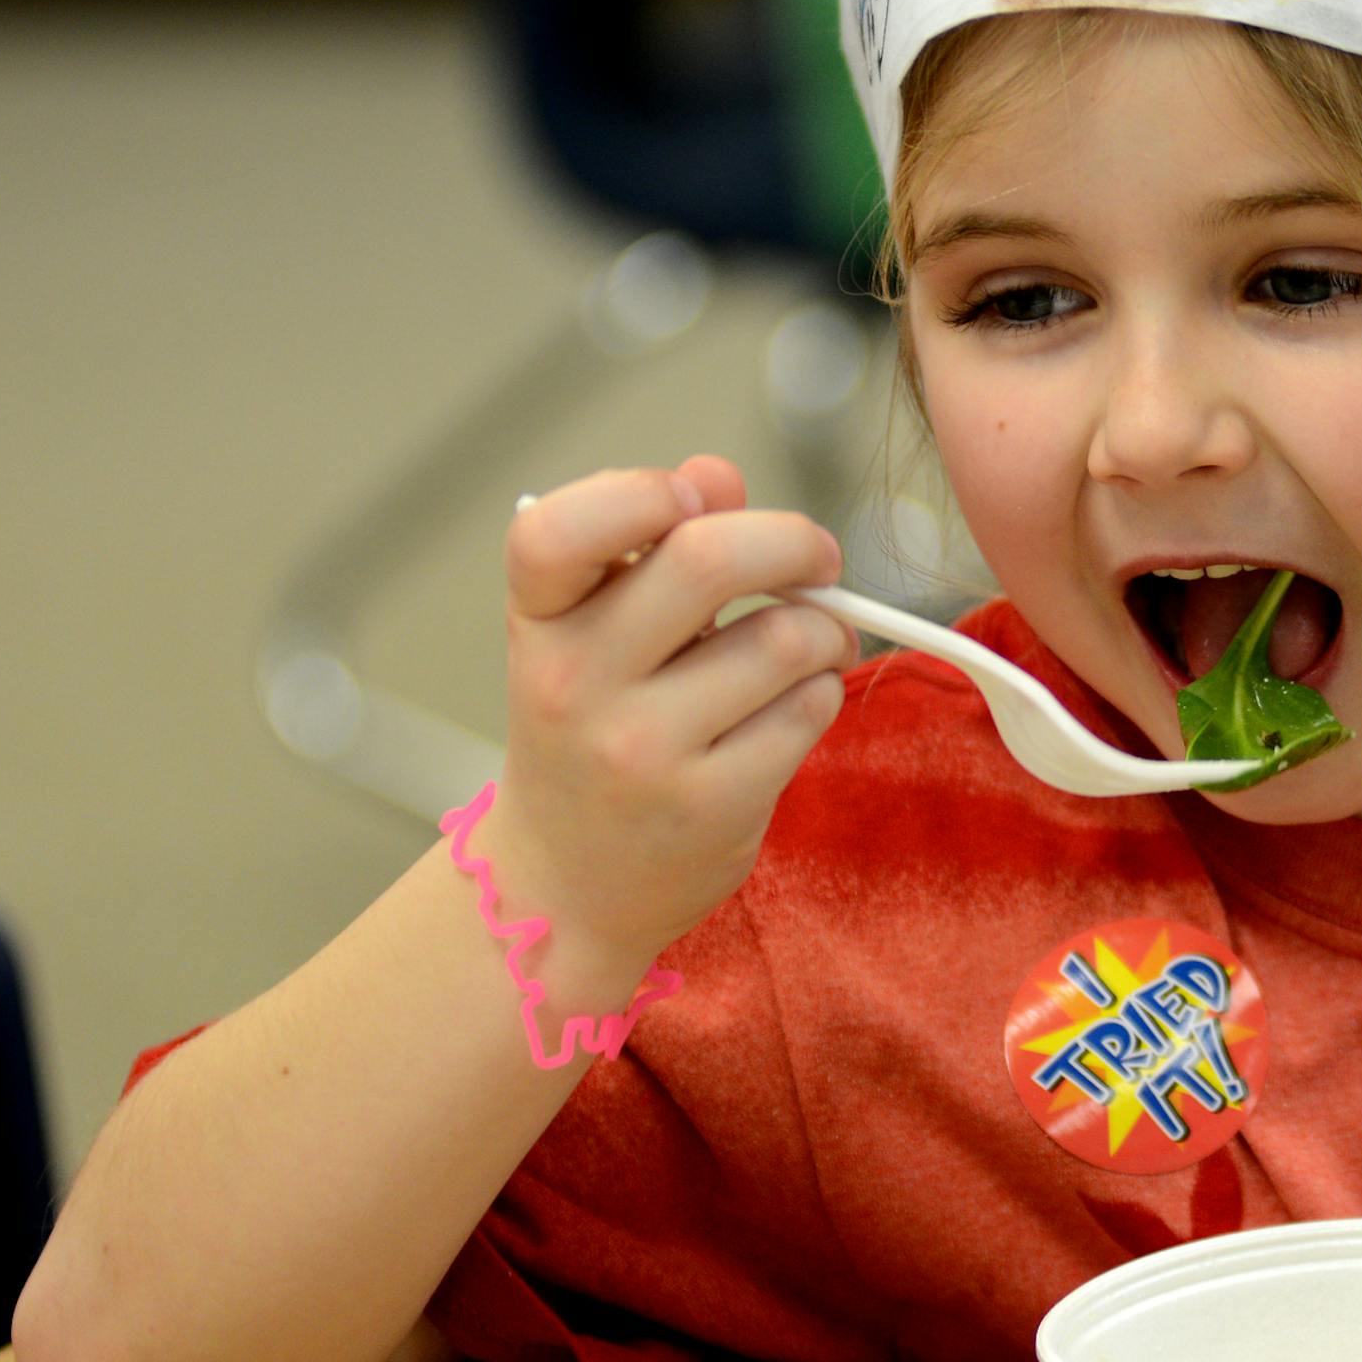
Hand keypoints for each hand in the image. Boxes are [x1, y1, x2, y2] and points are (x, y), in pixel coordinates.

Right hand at [482, 456, 859, 985]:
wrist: (565, 887)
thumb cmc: (592, 733)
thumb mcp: (594, 634)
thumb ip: (653, 547)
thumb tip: (718, 475)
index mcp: (538, 623)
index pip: (555, 530)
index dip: (637, 493)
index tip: (695, 501)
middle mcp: (576, 684)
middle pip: (709, 559)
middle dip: (793, 542)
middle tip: (817, 560)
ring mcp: (641, 752)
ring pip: (785, 638)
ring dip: (823, 632)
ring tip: (805, 650)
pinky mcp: (709, 807)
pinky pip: (810, 709)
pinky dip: (822, 692)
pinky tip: (791, 707)